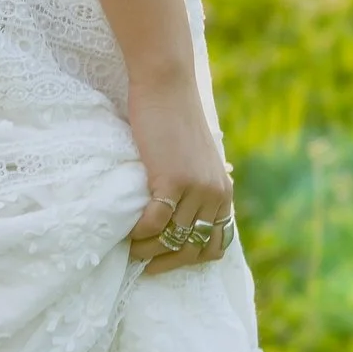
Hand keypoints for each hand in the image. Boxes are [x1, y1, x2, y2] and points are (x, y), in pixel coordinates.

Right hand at [126, 75, 234, 277]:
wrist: (166, 88)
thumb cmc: (173, 120)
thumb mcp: (195, 160)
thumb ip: (195, 187)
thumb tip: (177, 217)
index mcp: (223, 192)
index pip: (216, 244)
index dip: (191, 258)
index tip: (165, 260)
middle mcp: (216, 194)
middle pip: (193, 248)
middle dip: (167, 262)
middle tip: (143, 264)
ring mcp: (196, 188)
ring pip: (173, 239)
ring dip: (148, 250)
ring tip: (130, 249)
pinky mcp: (174, 180)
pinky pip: (156, 222)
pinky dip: (140, 233)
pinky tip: (128, 230)